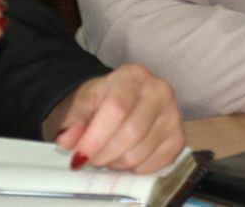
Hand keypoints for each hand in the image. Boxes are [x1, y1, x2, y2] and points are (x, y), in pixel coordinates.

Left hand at [45, 64, 185, 173]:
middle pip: (131, 132)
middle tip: (90, 160)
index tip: (78, 156)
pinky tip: (125, 157)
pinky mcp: (179, 137)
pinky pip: (156, 164)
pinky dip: (136, 169)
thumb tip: (65, 141)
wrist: (125, 99)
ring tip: (107, 155)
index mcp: (134, 75)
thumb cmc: (106, 98)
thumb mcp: (86, 101)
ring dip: (117, 163)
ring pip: (142, 152)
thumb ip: (75, 120)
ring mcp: (174, 114)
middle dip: (104, 154)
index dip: (95, 137)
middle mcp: (159, 91)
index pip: (117, 109)